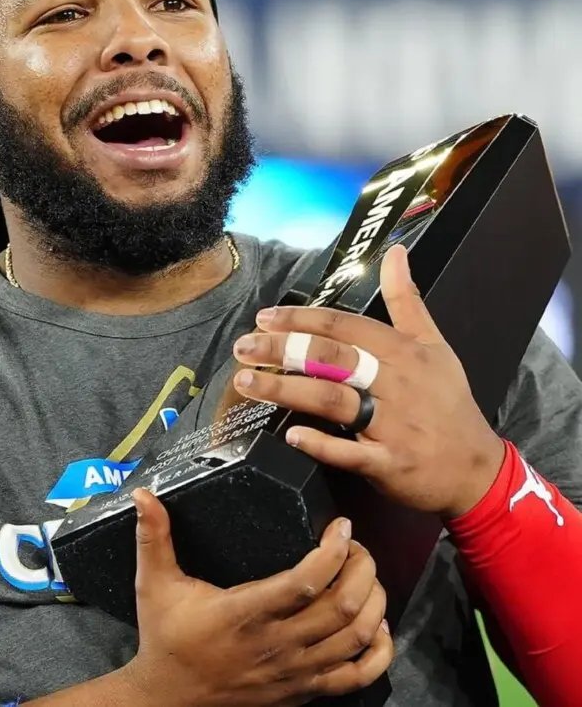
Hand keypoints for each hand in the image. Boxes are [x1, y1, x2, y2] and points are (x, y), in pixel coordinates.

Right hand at [123, 490, 391, 706]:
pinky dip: (376, 651)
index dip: (332, 552)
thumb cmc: (166, 637)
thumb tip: (142, 494)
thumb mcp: (154, 583)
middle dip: (362, 569)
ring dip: (373, 602)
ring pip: (354, 638)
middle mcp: (276, 644)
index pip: (305, 582)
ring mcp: (293, 672)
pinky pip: (355, 677)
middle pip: (341, 607)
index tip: (341, 526)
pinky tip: (376, 627)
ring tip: (366, 574)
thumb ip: (153, 536)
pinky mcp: (302, 691)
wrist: (168, 701)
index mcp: (244, 612)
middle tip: (358, 546)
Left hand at [231, 245, 505, 518]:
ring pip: (332, 400)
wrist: (476, 467)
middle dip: (283, 349)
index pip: (343, 326)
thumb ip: (407, 299)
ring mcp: (391, 424)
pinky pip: (351, 453)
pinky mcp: (389, 463)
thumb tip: (394, 252)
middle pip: (330, 358)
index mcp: (401, 351)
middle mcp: (393, 382)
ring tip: (246, 383)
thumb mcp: (434, 344)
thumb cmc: (447, 402)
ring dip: (286, 389)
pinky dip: (322, 444)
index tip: (264, 317)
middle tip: (243, 347)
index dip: (301, 320)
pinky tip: (291, 435)